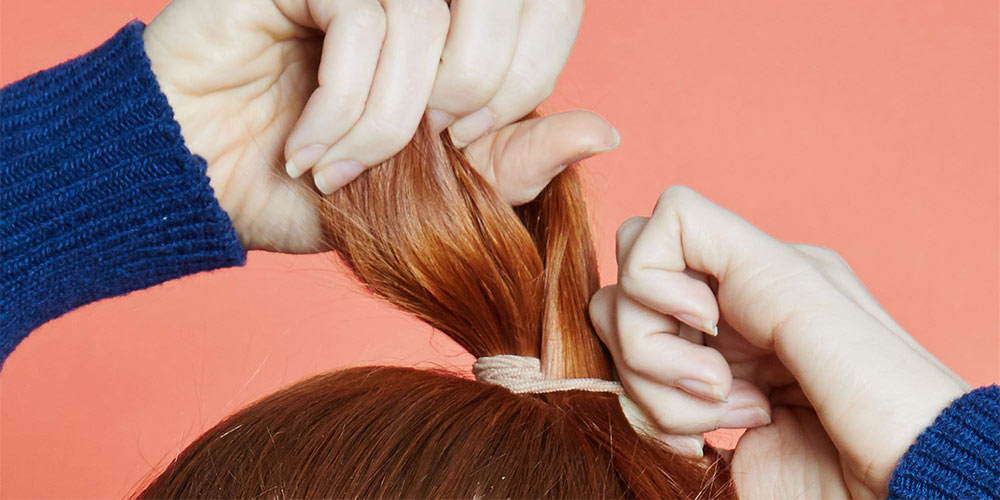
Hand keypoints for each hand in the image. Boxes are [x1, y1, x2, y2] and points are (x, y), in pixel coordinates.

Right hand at [143, 0, 589, 252]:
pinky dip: (348, 106)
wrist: (199, 184)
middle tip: (412, 154)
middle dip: (468, 97)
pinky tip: (310, 150)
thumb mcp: (427, 192)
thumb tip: (603, 132)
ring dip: (390, 120)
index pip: (545, 10)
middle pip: (504, 1)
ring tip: (339, 170)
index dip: (525, 80)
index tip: (467, 141)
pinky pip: (366, 21)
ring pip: (430, 16)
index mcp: (454, 23)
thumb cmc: (309, 185)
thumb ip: (508, 162)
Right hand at [589, 186, 969, 496]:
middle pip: (627, 288)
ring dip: (660, 391)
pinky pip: (630, 396)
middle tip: (719, 384)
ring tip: (736, 416)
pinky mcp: (692, 411)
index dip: (656, 272)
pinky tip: (710, 441)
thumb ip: (754, 267)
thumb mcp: (827, 320)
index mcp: (765, 269)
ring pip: (623, 344)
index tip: (706, 321)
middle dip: (652, 343)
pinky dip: (655, 422)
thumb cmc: (891, 411)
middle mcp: (729, 306)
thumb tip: (669, 238)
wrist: (906, 494)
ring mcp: (708, 358)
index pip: (667, 224)